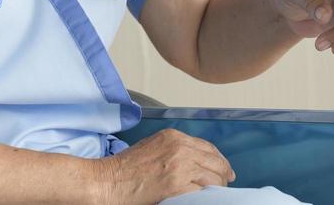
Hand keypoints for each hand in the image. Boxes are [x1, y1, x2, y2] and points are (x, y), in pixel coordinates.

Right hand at [93, 128, 234, 204]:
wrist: (107, 181)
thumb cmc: (124, 169)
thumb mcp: (152, 147)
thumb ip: (174, 149)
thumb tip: (194, 161)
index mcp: (173, 136)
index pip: (207, 147)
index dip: (219, 159)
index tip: (224, 169)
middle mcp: (180, 147)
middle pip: (215, 161)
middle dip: (223, 173)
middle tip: (226, 183)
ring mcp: (180, 166)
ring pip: (213, 177)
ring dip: (217, 187)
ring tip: (215, 194)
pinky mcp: (177, 185)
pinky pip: (203, 192)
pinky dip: (206, 197)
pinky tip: (204, 199)